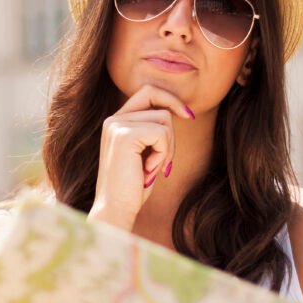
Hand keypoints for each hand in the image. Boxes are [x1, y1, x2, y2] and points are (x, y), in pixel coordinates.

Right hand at [88, 84, 194, 230]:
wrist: (116, 210)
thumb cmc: (132, 187)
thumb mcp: (145, 154)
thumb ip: (153, 131)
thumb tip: (177, 111)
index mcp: (116, 122)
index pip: (146, 92)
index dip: (169, 99)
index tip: (188, 115)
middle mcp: (113, 119)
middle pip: (157, 100)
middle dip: (172, 124)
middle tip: (168, 156)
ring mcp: (117, 125)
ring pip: (163, 118)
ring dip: (168, 146)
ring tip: (154, 168)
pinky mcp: (125, 136)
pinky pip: (161, 133)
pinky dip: (163, 153)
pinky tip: (149, 170)